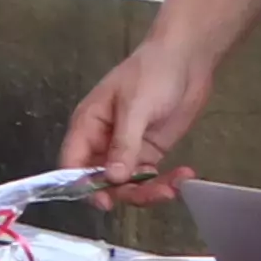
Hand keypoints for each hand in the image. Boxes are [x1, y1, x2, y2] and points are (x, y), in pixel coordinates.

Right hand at [61, 34, 222, 201]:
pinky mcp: (150, 150)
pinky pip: (150, 176)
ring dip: (149, 190)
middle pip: (102, 179)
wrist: (187, 60)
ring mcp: (128, 147)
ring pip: (127, 182)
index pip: (73, 162)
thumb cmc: (152, 74)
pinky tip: (183, 176)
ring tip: (174, 186)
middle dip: (126, 191)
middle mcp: (103, 141)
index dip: (83, 184)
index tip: (105, 200)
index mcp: (88, 125)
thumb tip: (112, 178)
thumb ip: (124, 144)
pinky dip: (166, 181)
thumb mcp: (135, 107)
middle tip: (154, 194)